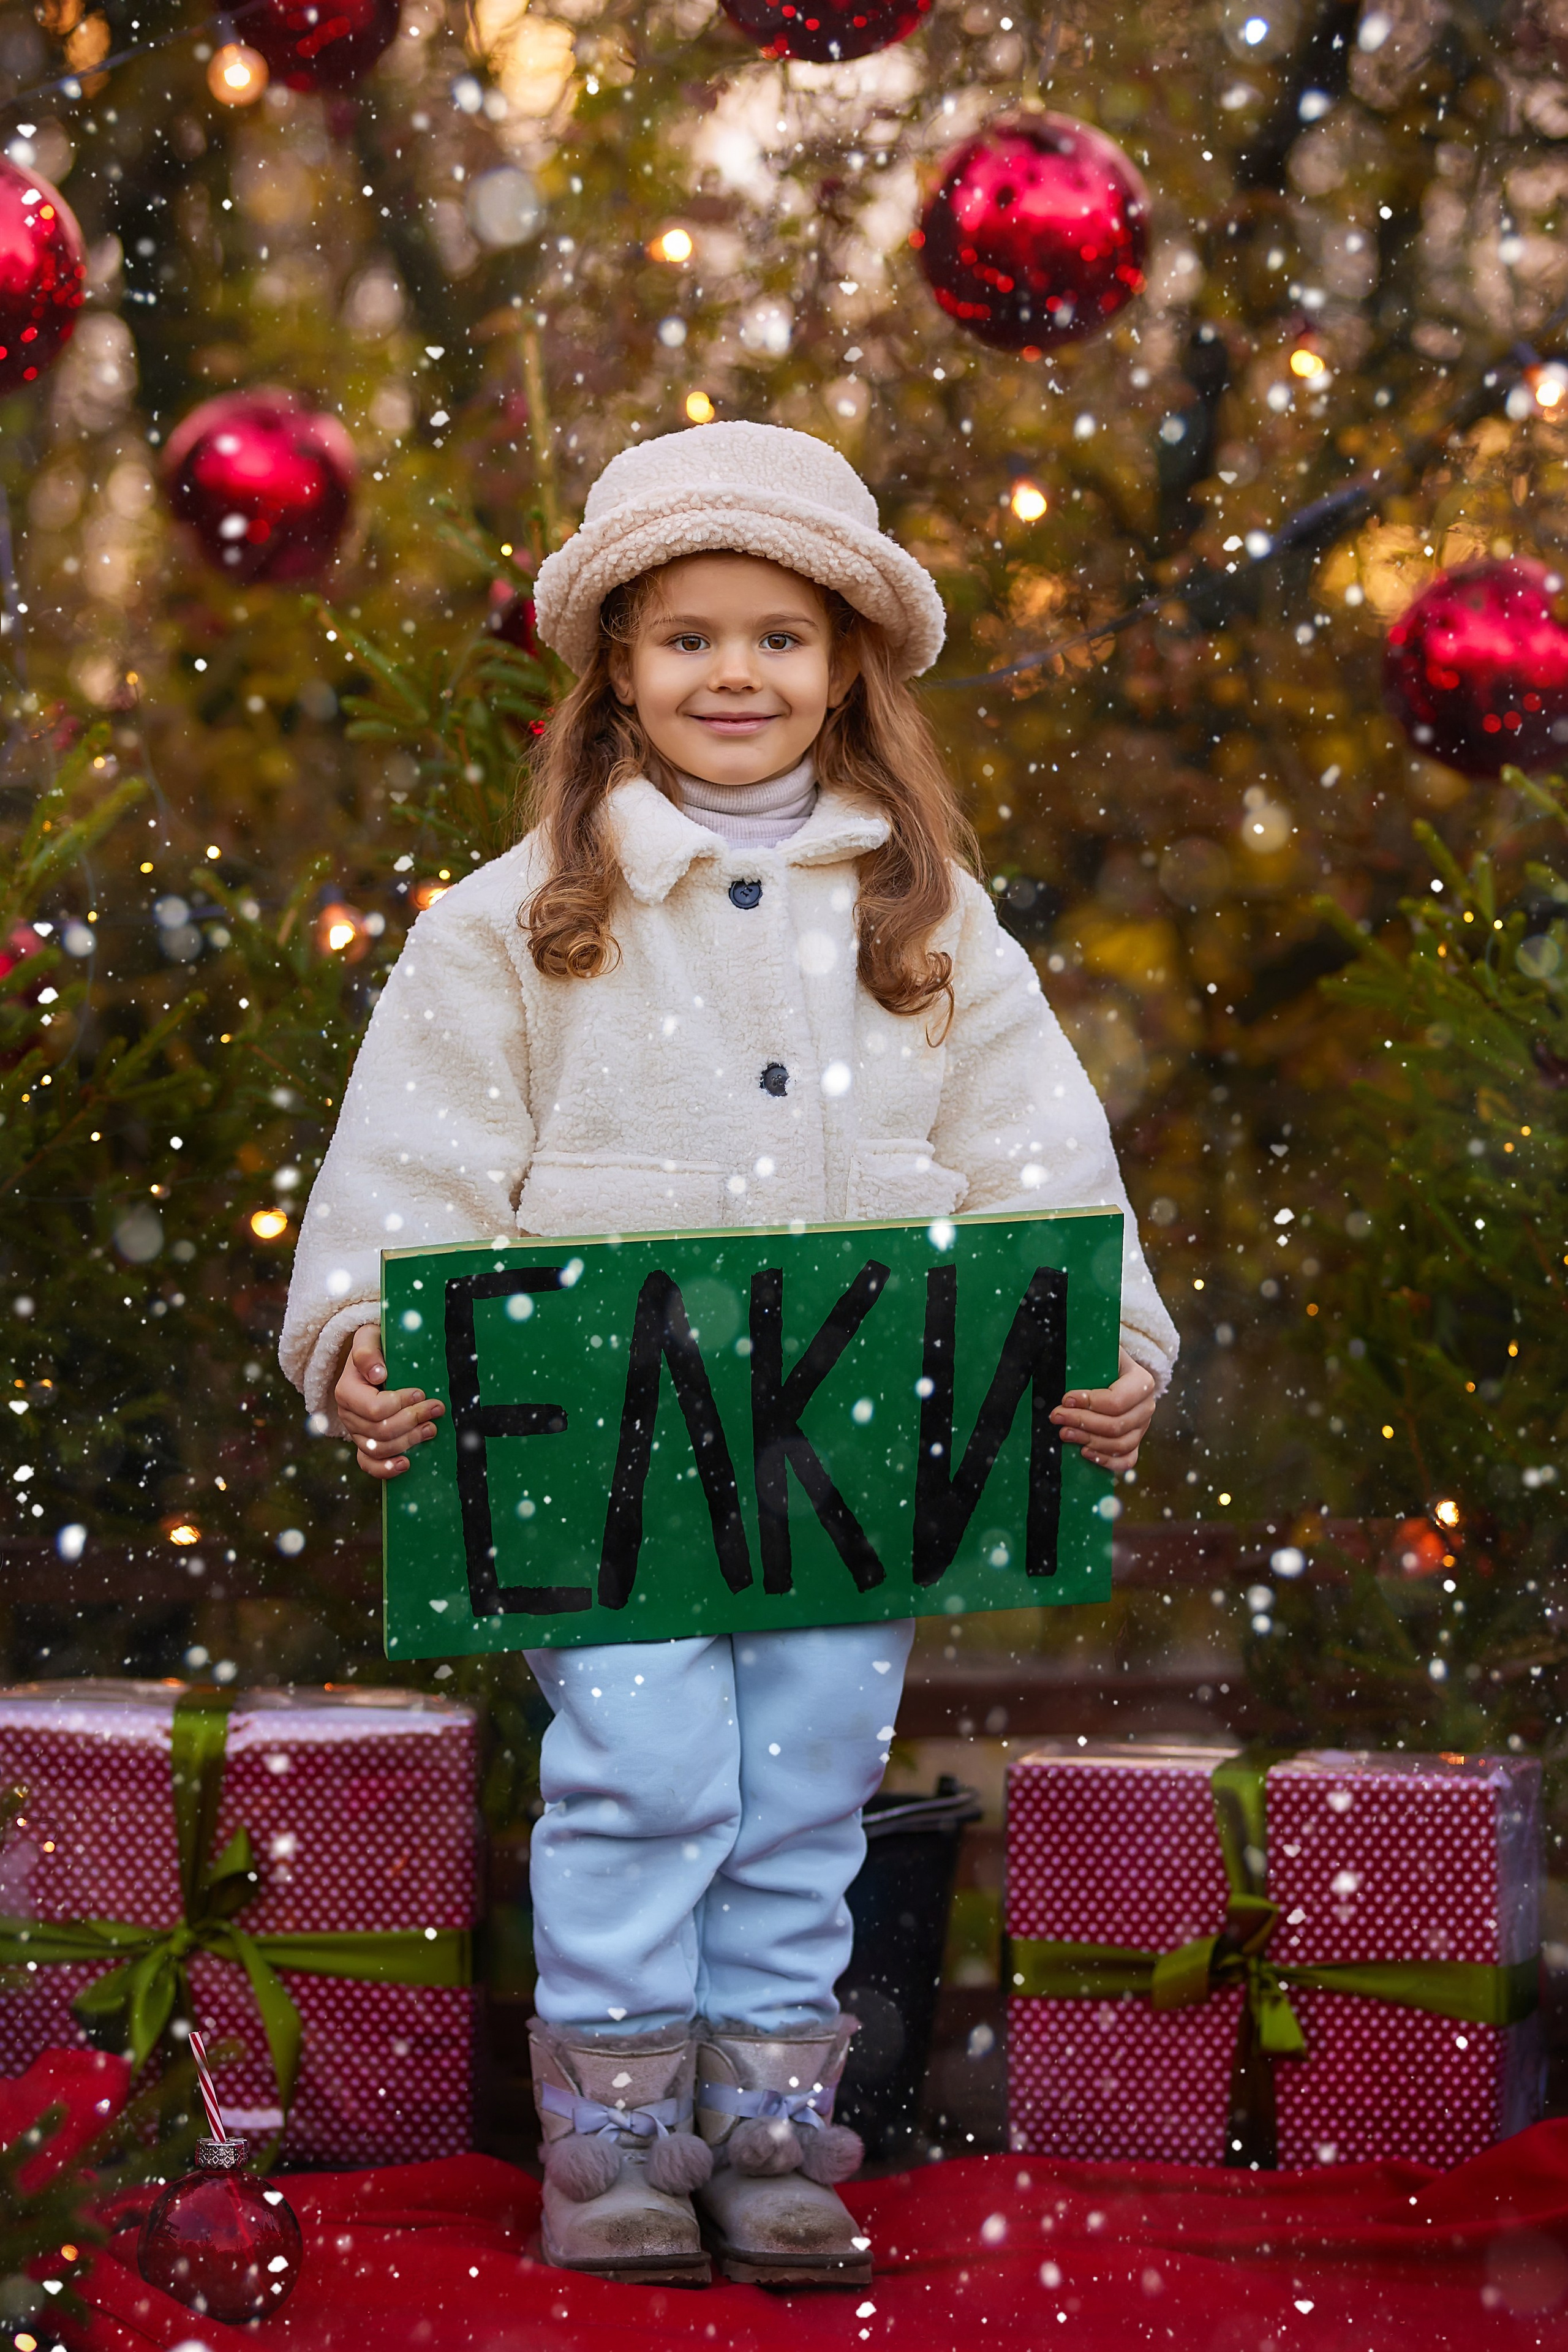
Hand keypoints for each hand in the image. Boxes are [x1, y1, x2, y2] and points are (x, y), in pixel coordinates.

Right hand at [334, 1322, 443, 1481]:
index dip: (401, 1404)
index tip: (421, 1393)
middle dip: (413, 1421)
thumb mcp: (368, 1338)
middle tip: (436, 1409)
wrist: (369, 1361)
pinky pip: (368, 1464)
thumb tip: (378, 1374)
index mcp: (347, 1391)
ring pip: (380, 1448)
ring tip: (431, 1429)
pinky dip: (386, 1468)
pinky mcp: (363, 1444)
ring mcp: (355, 1432)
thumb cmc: (373, 1348)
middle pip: (381, 1431)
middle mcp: (348, 1415)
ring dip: (410, 1441)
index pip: (375, 1408)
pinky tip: (406, 1464)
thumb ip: (368, 1352)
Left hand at [1050, 1346, 1157, 1474]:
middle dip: (1082, 1422)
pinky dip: (1106, 1461)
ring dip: (1088, 1441)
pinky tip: (1084, 1452)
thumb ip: (1088, 1356)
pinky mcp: (1136, 1441)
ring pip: (1120, 1444)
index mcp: (1142, 1381)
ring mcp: (1143, 1426)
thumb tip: (1066, 1362)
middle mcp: (1146, 1406)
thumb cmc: (1104, 1360)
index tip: (1065, 1399)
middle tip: (1057, 1417)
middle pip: (1116, 1425)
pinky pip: (1127, 1459)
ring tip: (1064, 1433)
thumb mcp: (1101, 1351)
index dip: (1089, 1403)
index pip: (1117, 1400)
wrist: (1117, 1371)